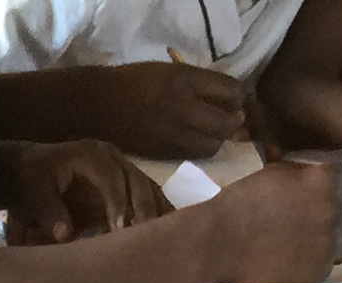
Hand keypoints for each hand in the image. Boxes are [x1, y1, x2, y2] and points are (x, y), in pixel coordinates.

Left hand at [0, 137, 172, 242]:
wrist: (29, 170)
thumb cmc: (29, 180)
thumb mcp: (32, 194)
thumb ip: (48, 212)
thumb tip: (66, 234)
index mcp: (90, 154)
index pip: (111, 177)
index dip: (118, 202)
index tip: (119, 228)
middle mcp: (112, 157)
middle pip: (137, 181)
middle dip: (143, 210)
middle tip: (146, 238)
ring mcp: (122, 168)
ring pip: (149, 189)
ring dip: (157, 214)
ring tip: (161, 241)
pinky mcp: (126, 184)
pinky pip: (148, 198)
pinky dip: (158, 215)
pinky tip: (165, 237)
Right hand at [82, 60, 251, 158]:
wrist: (101, 105)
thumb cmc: (135, 82)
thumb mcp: (169, 70)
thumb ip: (198, 82)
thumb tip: (227, 96)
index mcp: (186, 80)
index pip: (231, 90)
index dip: (240, 95)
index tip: (237, 97)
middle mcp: (185, 108)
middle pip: (228, 121)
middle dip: (235, 120)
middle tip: (233, 118)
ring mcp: (176, 133)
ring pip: (215, 143)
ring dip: (219, 138)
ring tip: (214, 132)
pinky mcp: (166, 152)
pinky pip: (196, 154)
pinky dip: (203, 148)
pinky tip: (196, 140)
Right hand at [190, 159, 341, 282]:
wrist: (218, 241)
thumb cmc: (244, 200)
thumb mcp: (283, 174)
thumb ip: (314, 178)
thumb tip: (334, 183)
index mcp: (328, 181)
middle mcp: (336, 212)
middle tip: (328, 221)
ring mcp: (329, 246)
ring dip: (339, 242)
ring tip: (313, 242)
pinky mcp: (318, 272)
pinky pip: (332, 266)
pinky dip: (318, 262)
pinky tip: (296, 257)